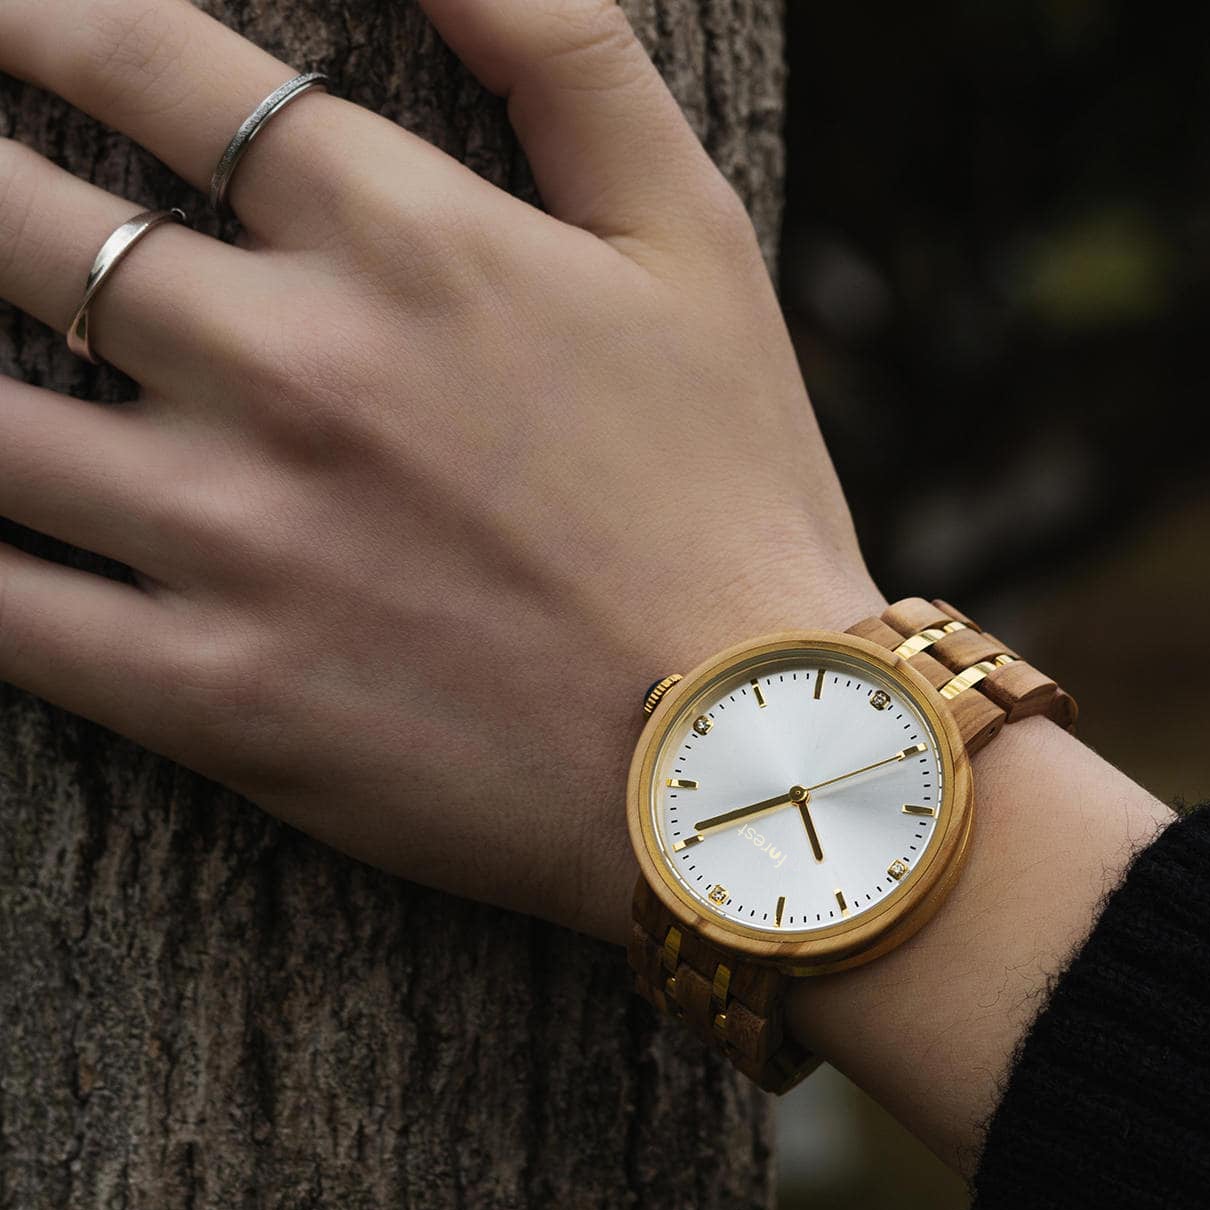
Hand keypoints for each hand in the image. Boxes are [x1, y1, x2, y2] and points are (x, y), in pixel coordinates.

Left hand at [0, 0, 881, 942]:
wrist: (756, 756)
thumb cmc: (738, 499)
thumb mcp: (697, 239)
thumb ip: (567, 49)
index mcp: (404, 243)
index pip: (138, 55)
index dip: (30, 8)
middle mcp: (292, 371)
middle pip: (10, 214)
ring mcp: (240, 544)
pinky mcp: (220, 700)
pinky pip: (3, 615)